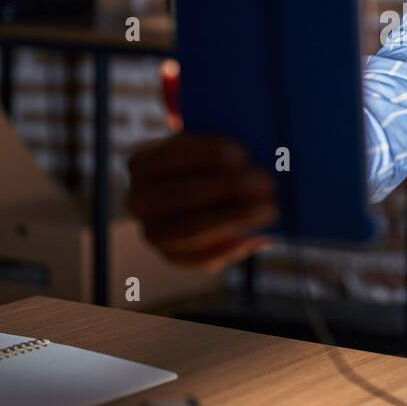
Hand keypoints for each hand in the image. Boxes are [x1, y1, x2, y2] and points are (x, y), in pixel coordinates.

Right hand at [126, 134, 276, 270]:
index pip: (172, 156)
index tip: (242, 154)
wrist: (188, 190)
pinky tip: (256, 237)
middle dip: (229, 188)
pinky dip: (231, 250)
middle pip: (185, 195)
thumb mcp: (200, 146)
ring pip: (193, 231)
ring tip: (269, 209)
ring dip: (236, 220)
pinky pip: (200, 260)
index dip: (209, 155)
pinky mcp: (171, 256)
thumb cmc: (202, 162)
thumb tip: (248, 157)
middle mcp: (138, 201)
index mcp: (139, 165)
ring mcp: (152, 232)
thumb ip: (216, 149)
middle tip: (266, 182)